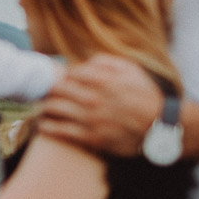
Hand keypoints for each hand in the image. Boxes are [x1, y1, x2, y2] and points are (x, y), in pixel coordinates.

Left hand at [37, 54, 160, 156]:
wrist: (160, 126)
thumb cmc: (145, 95)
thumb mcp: (131, 69)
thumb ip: (105, 61)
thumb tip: (84, 61)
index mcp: (102, 78)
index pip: (68, 72)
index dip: (59, 74)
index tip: (54, 77)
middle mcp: (93, 97)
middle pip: (56, 89)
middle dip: (46, 88)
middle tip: (39, 90)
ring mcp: (90, 118)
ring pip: (54, 108)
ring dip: (43, 106)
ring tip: (38, 105)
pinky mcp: (91, 137)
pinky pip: (61, 131)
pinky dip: (47, 127)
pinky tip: (42, 124)